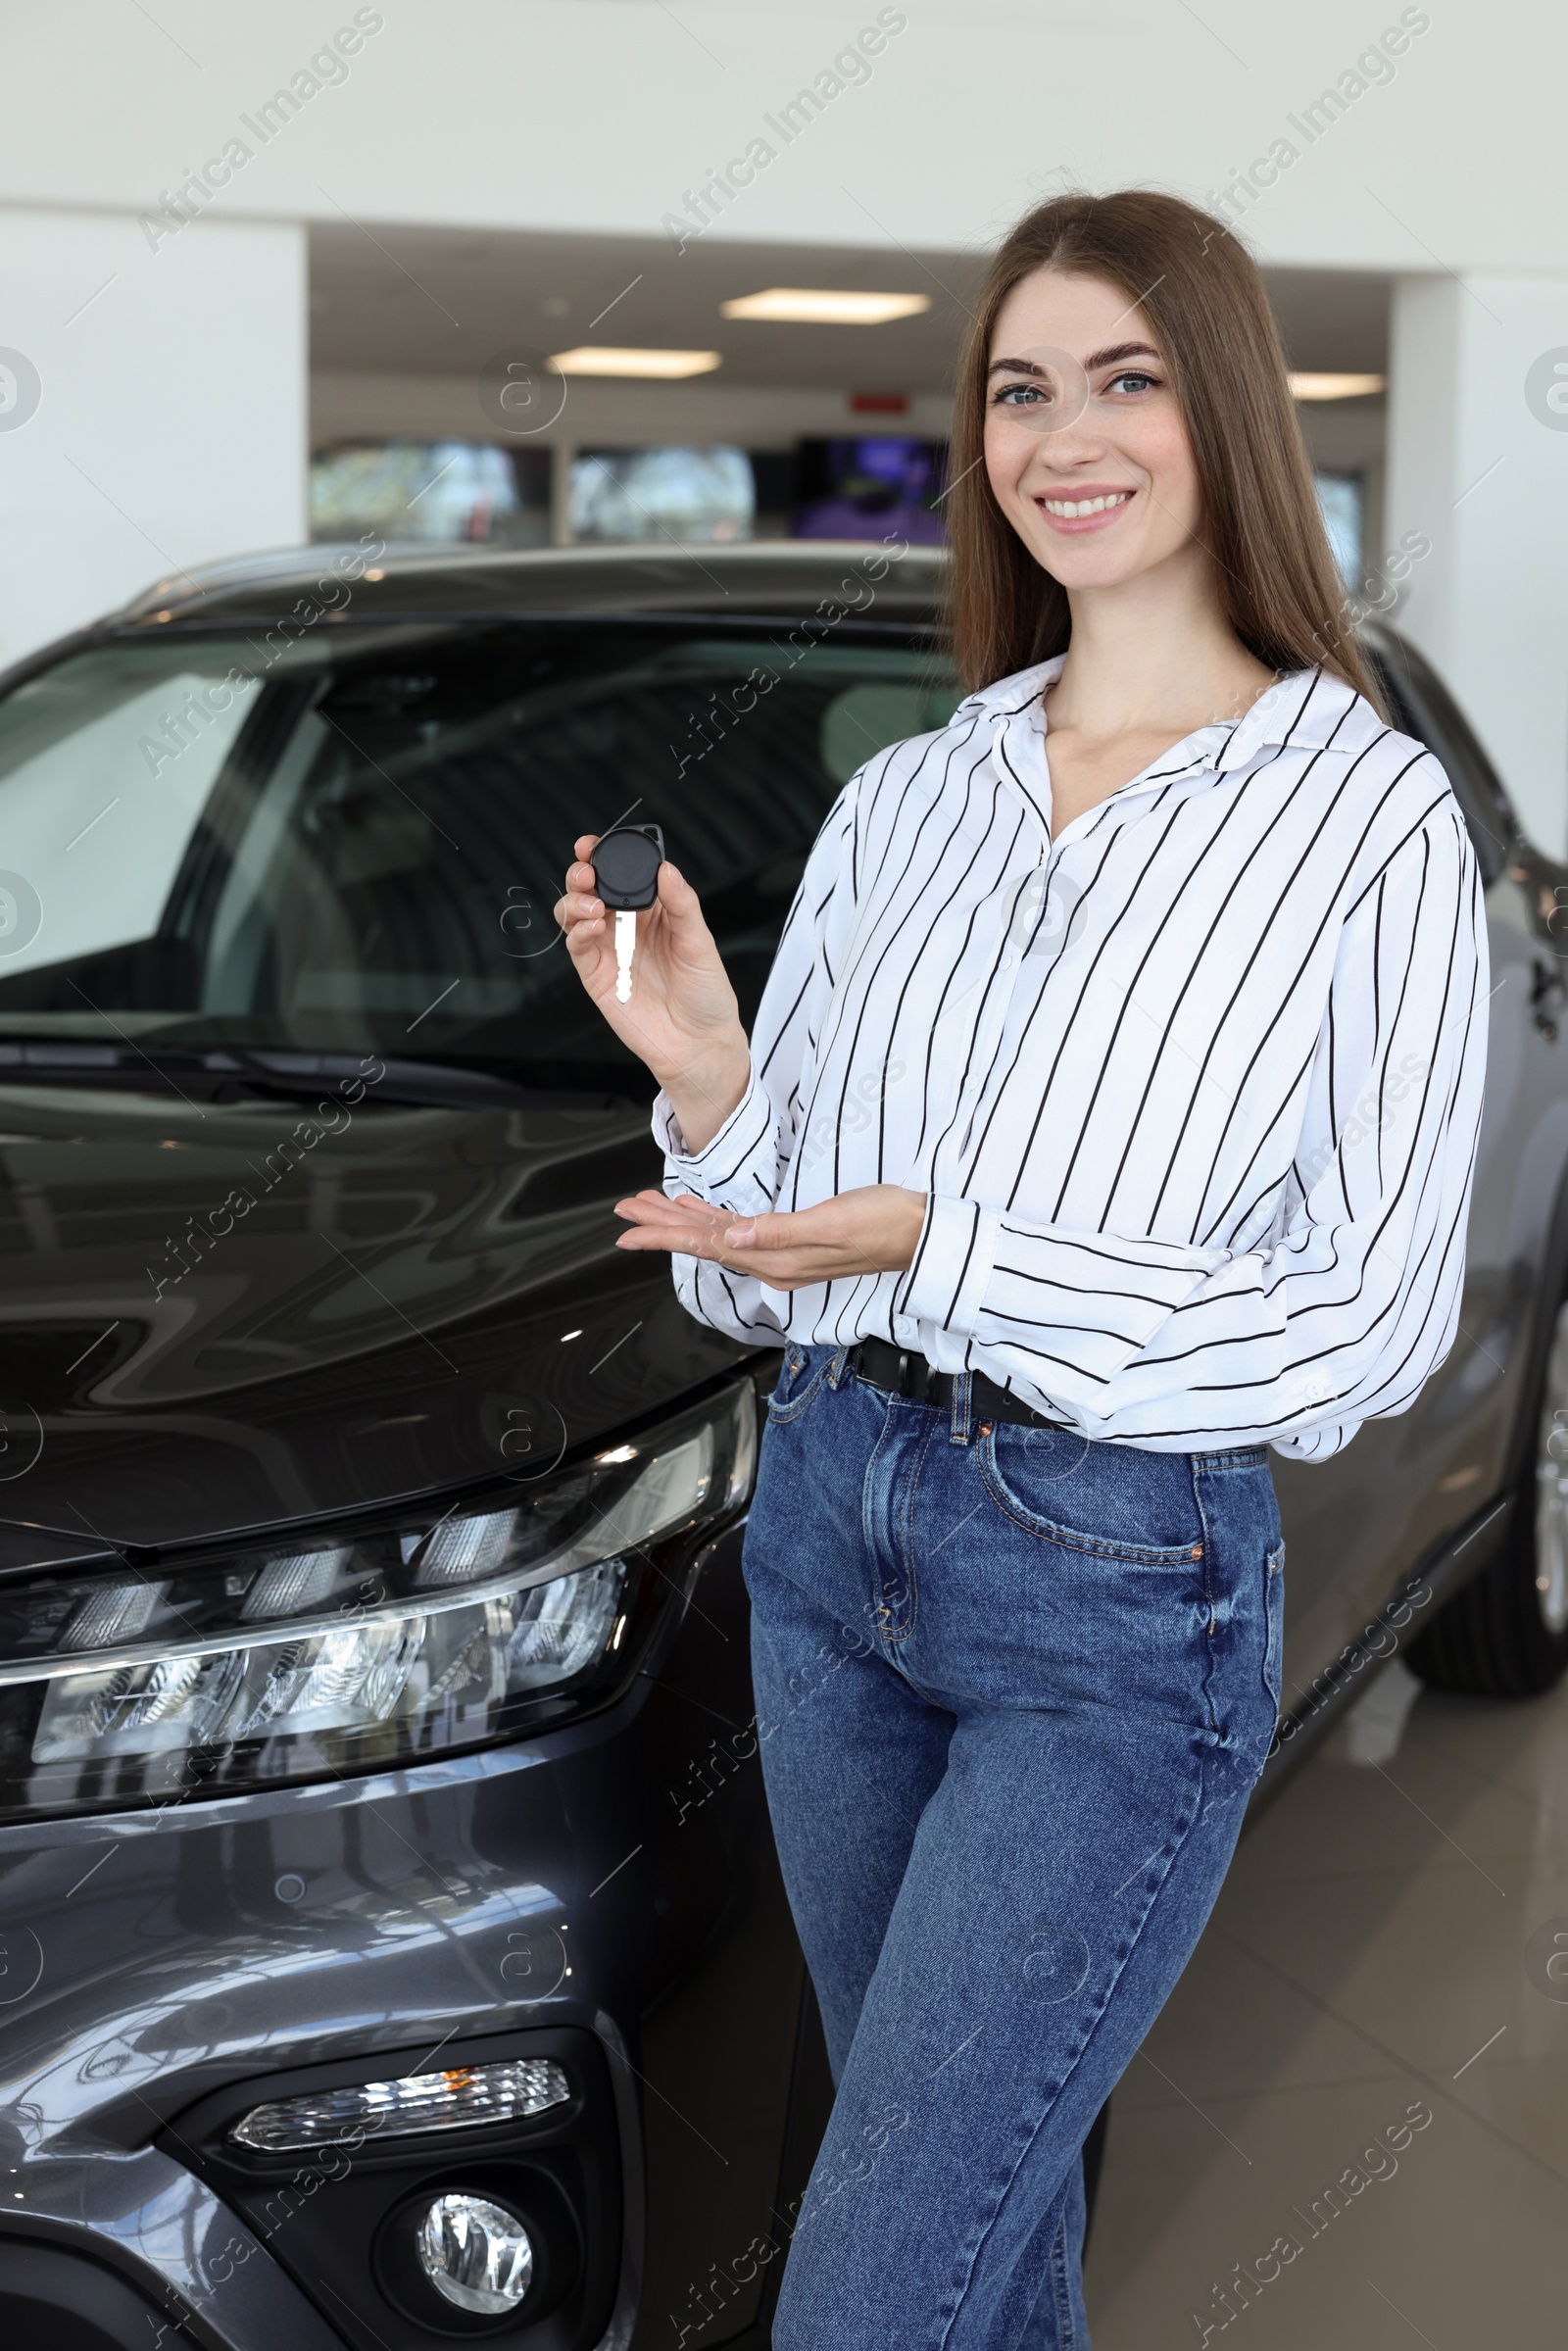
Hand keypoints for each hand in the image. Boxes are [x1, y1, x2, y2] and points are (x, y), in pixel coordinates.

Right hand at [556, 836, 749, 1150]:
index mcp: (654, 911)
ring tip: (592, 904)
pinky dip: (577, 930)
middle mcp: (627, 926)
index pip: (623, 874)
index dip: (606, 856)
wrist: (698, 1044)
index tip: (596, 844)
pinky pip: (576, 945)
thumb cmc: (706, 996)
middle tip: (587, 870)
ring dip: (575, 900)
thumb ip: (682, 905)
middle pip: (591, 888)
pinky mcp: (595, 974)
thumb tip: (667, 870)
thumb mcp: (701, 943)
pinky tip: (591, 926)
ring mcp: (609, 949)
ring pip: (575, 912)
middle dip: (581, 872)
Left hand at [613, 1184, 928, 1289]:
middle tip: (624, 1213)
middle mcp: (772, 1260)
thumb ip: (780, 1233)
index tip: (628, 1231)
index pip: (706, 1246)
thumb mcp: (832, 1224)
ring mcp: (781, 1252)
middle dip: (661, 1226)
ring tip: (648, 1208)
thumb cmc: (884, 1224)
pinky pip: (739, 1232)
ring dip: (681, 1222)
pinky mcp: (793, 1239)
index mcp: (776, 1259)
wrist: (920, 1233)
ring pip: (717, 1236)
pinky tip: (699, 1210)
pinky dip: (712, 1220)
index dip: (664, 1236)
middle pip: (703, 1242)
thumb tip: (735, 1238)